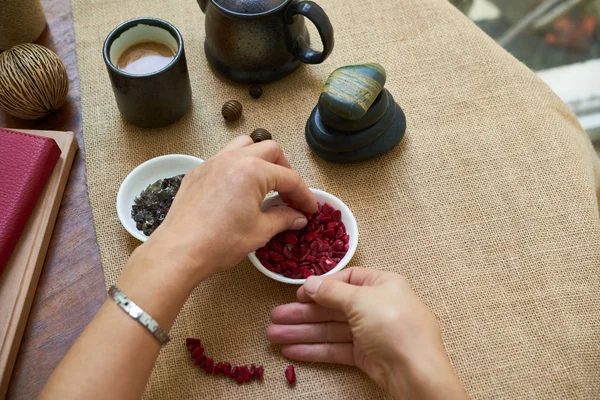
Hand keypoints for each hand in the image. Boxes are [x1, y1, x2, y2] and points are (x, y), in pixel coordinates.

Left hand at [139, 136, 317, 285]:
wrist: (180, 250)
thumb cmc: (220, 242)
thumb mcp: (260, 231)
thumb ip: (283, 219)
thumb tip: (298, 217)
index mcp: (253, 171)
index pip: (289, 178)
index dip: (304, 195)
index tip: (310, 209)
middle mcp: (233, 159)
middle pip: (270, 151)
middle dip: (285, 170)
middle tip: (289, 194)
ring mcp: (213, 162)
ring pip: (244, 146)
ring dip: (260, 159)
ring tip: (265, 182)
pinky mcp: (197, 172)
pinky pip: (223, 158)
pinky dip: (238, 167)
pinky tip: (238, 189)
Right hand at [267, 268, 467, 398]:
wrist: (417, 373)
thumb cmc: (395, 326)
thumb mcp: (362, 300)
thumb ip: (332, 292)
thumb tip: (310, 283)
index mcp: (382, 284)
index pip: (346, 280)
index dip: (321, 286)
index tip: (298, 294)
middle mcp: (376, 306)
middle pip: (333, 307)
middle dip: (303, 313)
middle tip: (274, 318)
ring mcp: (371, 333)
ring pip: (330, 329)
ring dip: (302, 332)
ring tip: (273, 336)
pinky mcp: (366, 356)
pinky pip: (336, 348)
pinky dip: (314, 350)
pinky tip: (292, 351)